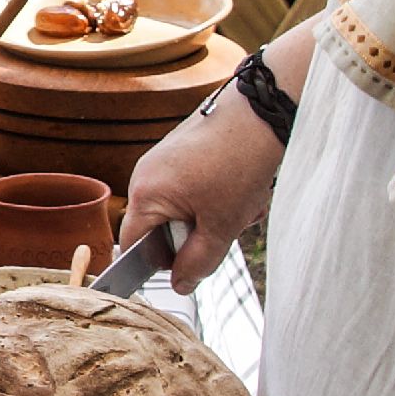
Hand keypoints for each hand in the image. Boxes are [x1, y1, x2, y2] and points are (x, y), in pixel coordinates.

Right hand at [120, 87, 283, 262]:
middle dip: (197, 235)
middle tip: (228, 227)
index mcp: (145, 192)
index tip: (188, 269)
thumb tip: (180, 285)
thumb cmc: (238, 162)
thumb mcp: (221, 226)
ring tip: (242, 204)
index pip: (132, 246)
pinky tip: (242, 188)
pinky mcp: (183, 151)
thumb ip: (197, 262)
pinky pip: (192, 188)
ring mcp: (164, 160)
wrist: (261, 110)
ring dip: (212, 216)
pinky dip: (216, 196)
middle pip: (161, 227)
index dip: (158, 264)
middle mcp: (146, 173)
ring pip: (182, 208)